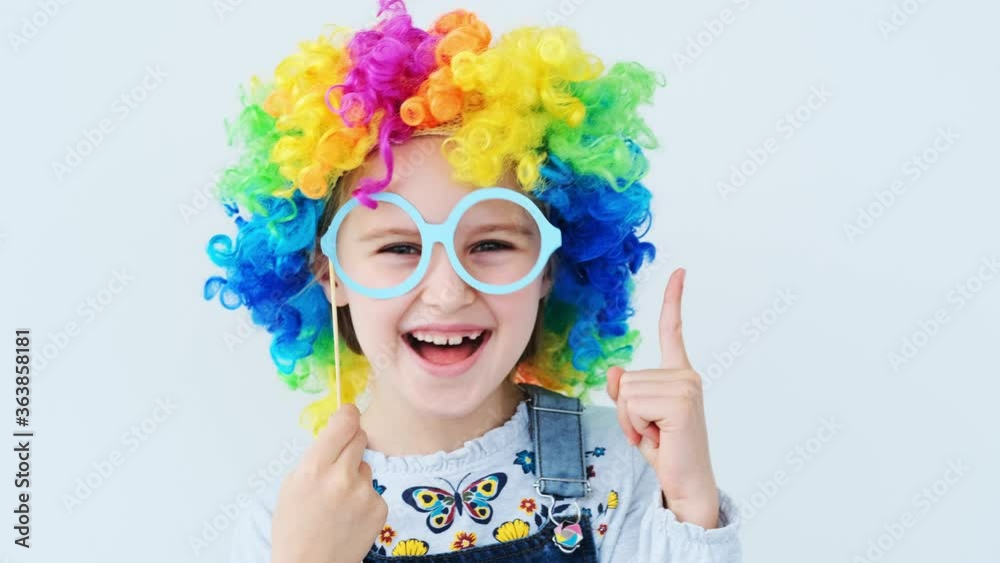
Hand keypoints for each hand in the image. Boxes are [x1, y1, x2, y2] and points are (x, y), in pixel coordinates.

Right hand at [271, 403, 387, 562]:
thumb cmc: (295, 528)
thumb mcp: (293, 485)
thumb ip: (317, 457)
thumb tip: (337, 434)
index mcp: (314, 468)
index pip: (343, 423)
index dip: (348, 415)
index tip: (349, 414)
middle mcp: (341, 477)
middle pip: (360, 437)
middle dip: (351, 443)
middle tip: (339, 462)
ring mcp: (364, 493)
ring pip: (365, 466)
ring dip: (355, 476)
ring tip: (339, 501)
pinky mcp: (379, 507)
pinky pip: (374, 489)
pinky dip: (364, 498)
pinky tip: (350, 515)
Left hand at [606, 268, 719, 527]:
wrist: (687, 483)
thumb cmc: (666, 449)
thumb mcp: (638, 416)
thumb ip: (625, 391)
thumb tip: (615, 371)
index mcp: (680, 374)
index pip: (673, 330)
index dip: (674, 299)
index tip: (680, 271)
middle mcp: (686, 375)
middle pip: (626, 377)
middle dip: (627, 410)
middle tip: (650, 430)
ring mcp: (685, 387)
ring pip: (626, 392)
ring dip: (631, 420)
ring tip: (655, 435)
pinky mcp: (680, 402)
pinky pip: (633, 404)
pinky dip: (635, 426)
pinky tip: (658, 437)